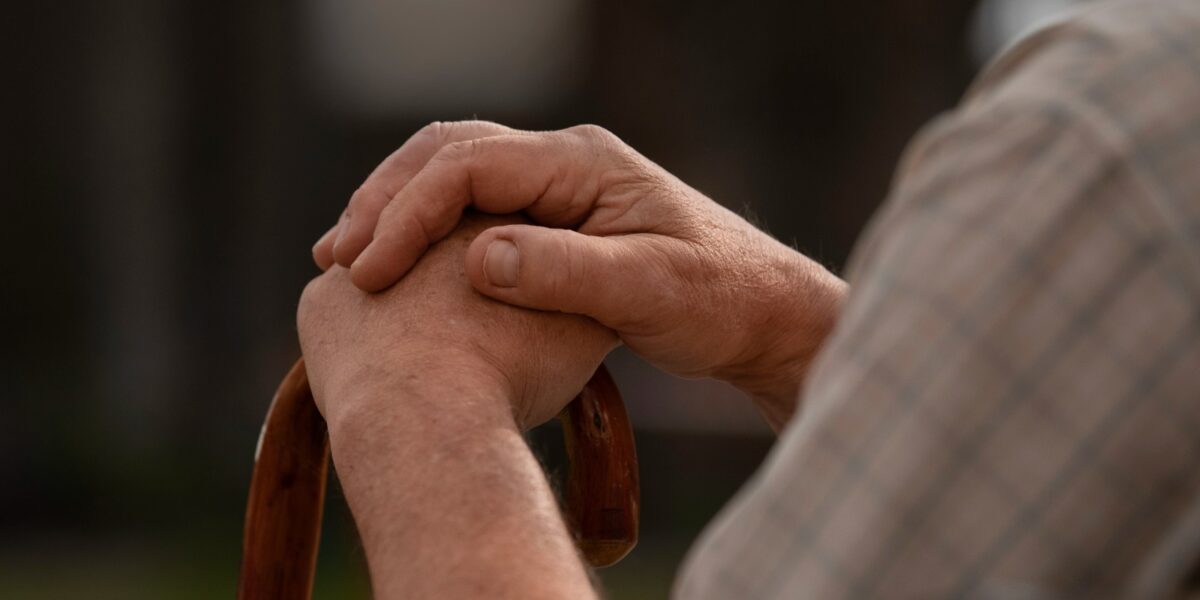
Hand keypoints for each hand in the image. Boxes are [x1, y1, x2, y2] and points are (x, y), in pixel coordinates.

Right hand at [313, 121, 845, 426]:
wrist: (761, 312)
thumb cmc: (718, 299)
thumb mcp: (651, 290)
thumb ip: (568, 273)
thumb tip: (480, 258)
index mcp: (583, 163)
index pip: (470, 164)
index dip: (409, 212)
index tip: (369, 270)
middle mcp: (564, 162)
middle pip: (447, 155)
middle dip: (385, 202)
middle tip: (337, 259)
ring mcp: (557, 188)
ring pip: (452, 177)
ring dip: (397, 212)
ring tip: (347, 261)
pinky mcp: (555, 221)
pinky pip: (472, 210)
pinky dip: (426, 233)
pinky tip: (400, 270)